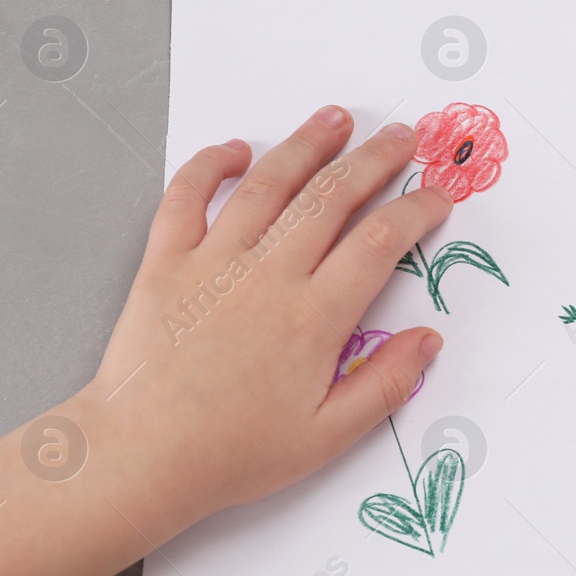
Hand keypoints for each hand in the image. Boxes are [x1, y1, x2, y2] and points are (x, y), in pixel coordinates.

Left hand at [71, 105, 452, 535]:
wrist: (139, 457)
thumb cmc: (233, 453)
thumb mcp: (327, 436)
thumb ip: (385, 384)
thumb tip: (428, 340)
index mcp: (314, 317)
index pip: (379, 242)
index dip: (416, 211)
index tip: (437, 197)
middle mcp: (268, 275)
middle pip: (332, 197)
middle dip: (374, 159)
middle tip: (402, 136)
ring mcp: (214, 262)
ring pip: (270, 183)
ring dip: (307, 144)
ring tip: (335, 117)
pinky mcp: (166, 262)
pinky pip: (187, 195)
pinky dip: (211, 165)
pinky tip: (235, 150)